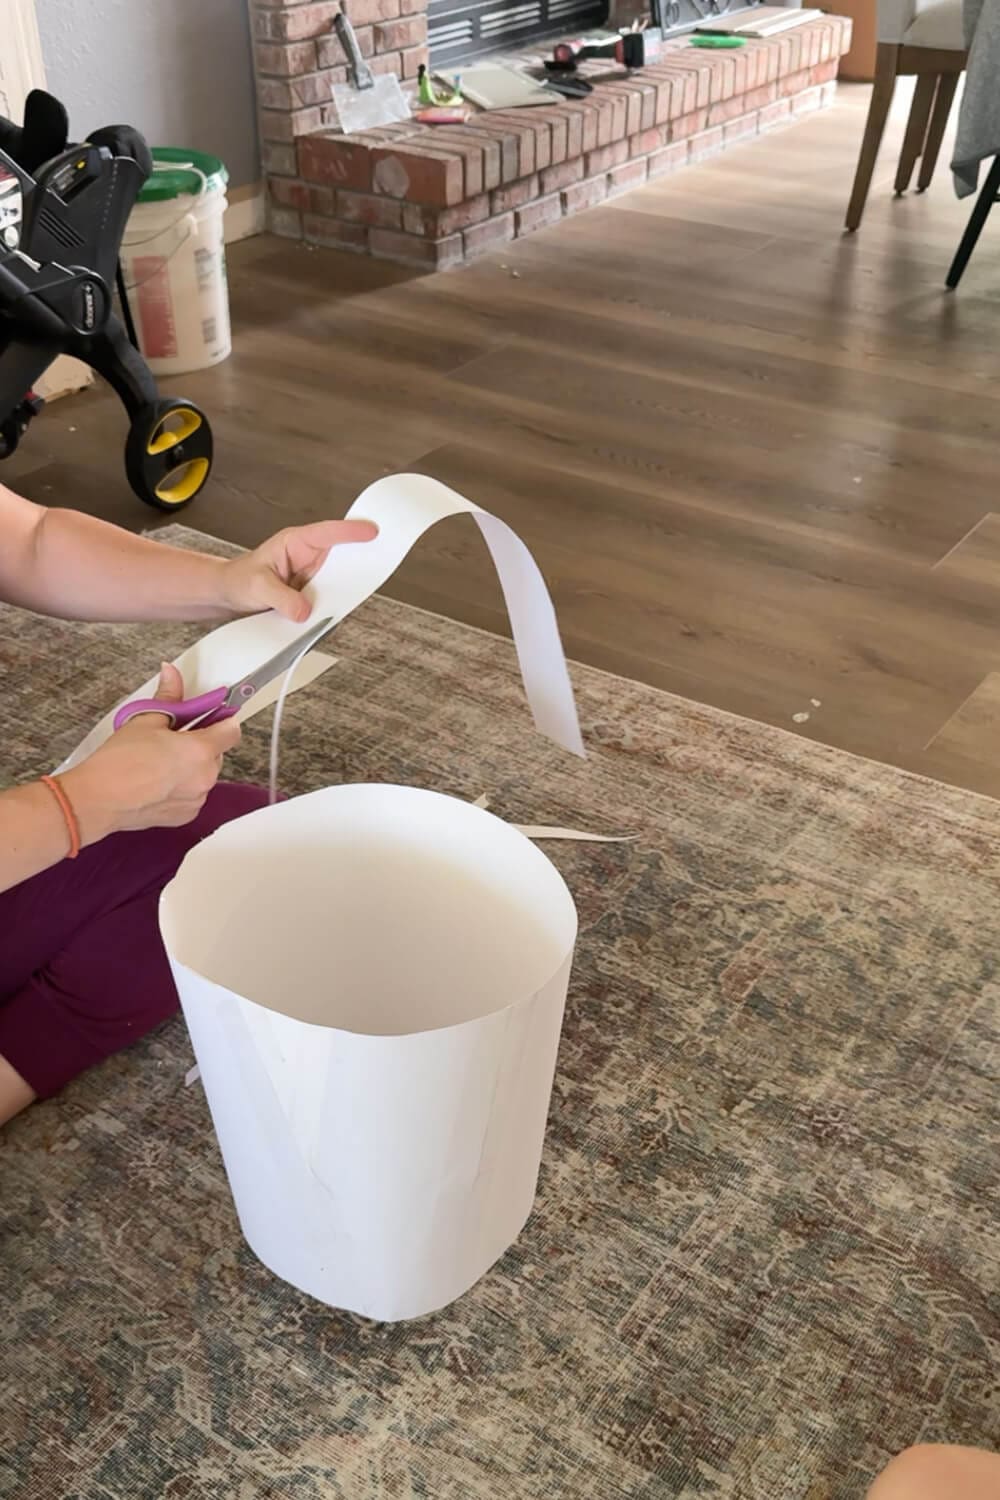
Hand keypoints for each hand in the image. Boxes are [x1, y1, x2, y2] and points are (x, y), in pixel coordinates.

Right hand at [62, 664, 241, 842]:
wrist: (98, 799)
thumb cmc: (119, 761)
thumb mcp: (145, 720)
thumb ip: (167, 696)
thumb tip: (172, 673)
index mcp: (200, 750)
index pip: (232, 731)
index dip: (222, 721)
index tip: (210, 718)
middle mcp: (205, 777)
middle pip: (216, 753)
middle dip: (200, 744)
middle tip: (172, 740)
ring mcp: (197, 799)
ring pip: (204, 775)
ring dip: (191, 767)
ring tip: (160, 764)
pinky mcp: (186, 815)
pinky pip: (193, 795)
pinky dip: (181, 788)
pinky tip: (157, 783)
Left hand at [217, 520, 377, 623]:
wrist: (230, 597)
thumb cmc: (239, 581)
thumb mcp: (257, 587)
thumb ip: (282, 598)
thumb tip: (304, 611)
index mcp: (296, 543)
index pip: (327, 533)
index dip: (350, 531)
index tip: (371, 531)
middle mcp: (309, 558)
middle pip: (342, 555)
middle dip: (359, 558)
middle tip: (378, 561)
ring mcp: (313, 578)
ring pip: (339, 580)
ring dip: (344, 589)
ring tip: (347, 596)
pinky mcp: (313, 596)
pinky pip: (330, 600)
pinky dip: (333, 607)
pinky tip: (330, 613)